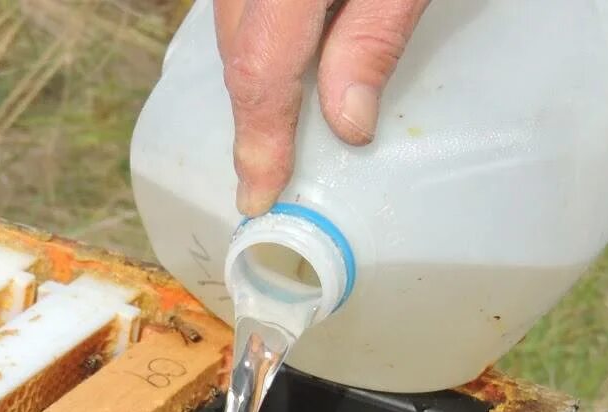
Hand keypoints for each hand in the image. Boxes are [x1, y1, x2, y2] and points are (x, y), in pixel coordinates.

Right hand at [215, 0, 429, 214]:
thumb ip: (374, 41)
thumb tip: (349, 125)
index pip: (259, 71)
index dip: (259, 140)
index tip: (259, 196)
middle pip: (238, 53)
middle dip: (258, 112)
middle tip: (278, 166)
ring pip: (233, 30)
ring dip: (260, 72)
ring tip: (293, 110)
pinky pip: (244, 8)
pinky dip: (264, 38)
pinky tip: (296, 51)